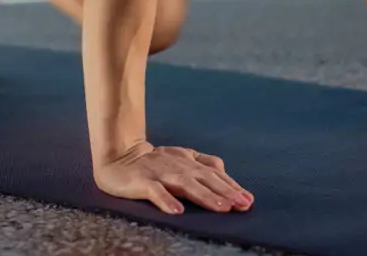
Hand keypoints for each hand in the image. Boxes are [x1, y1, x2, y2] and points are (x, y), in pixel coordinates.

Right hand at [94, 141, 254, 214]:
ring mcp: (160, 172)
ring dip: (205, 196)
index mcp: (188, 160)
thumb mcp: (181, 158)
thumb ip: (202, 163)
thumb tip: (225, 171)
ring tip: (222, 208)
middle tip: (243, 204)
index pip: (214, 173)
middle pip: (205, 179)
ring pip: (186, 184)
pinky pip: (155, 191)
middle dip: (225, 192)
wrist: (118, 155)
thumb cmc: (153, 161)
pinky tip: (177, 211)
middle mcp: (178, 165)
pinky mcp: (142, 181)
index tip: (248, 199)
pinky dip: (166, 200)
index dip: (231, 185)